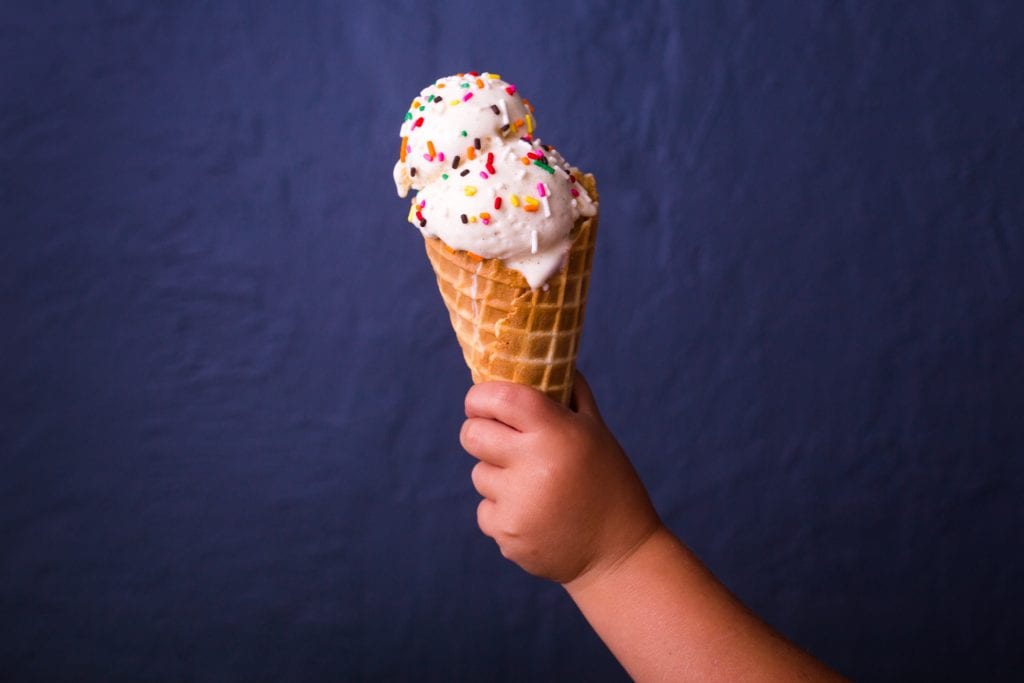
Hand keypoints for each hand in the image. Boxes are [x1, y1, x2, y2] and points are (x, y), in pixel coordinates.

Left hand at [460, 372, 661, 583]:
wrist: (619, 554)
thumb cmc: (609, 483)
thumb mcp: (597, 433)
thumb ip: (571, 394)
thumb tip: (546, 358)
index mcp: (557, 432)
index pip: (497, 398)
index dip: (480, 397)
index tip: (481, 402)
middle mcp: (534, 464)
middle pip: (472, 434)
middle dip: (479, 433)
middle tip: (498, 440)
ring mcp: (518, 502)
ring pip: (478, 474)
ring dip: (497, 476)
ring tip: (534, 488)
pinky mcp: (508, 534)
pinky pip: (485, 510)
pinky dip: (502, 511)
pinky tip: (534, 516)